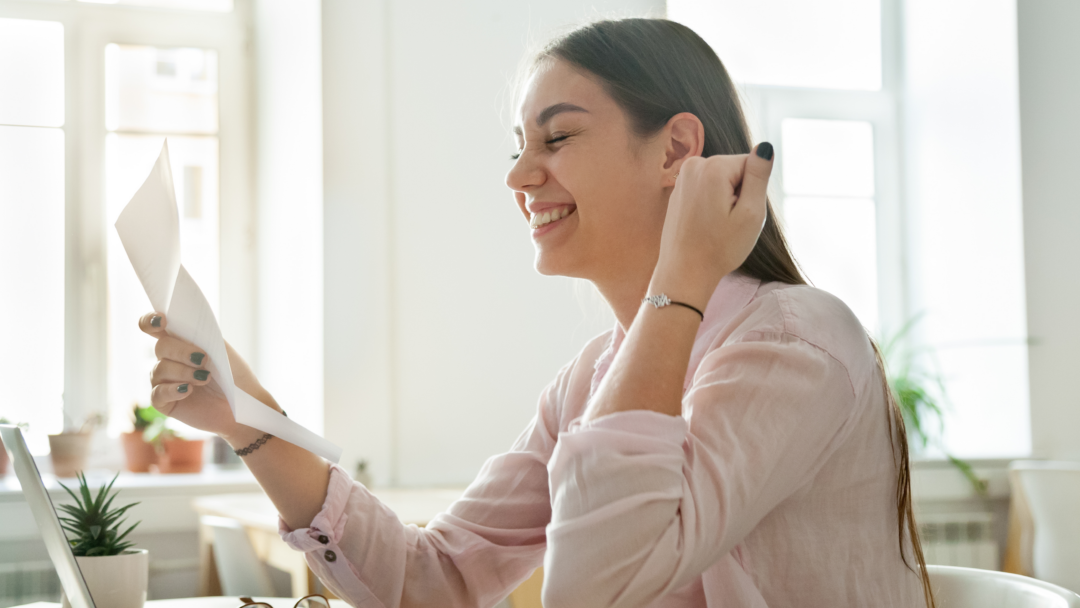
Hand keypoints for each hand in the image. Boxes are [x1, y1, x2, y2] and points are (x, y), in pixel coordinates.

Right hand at [138, 312, 279, 440]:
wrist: (244, 404)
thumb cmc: (234, 376)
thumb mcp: (221, 351)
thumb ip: (200, 337)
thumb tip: (182, 328)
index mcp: (180, 343)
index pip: (153, 327)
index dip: (150, 321)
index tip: (162, 321)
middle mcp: (168, 360)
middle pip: (160, 347)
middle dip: (182, 351)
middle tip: (204, 359)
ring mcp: (163, 382)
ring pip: (159, 369)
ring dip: (184, 372)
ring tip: (205, 378)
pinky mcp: (164, 403)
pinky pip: (157, 394)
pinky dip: (173, 390)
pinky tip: (188, 390)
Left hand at [652, 143, 773, 308]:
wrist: (684, 272)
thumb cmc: (720, 248)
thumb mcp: (751, 213)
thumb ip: (759, 175)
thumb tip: (765, 146)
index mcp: (713, 167)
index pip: (752, 165)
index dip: (752, 192)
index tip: (739, 214)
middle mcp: (694, 164)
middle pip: (736, 170)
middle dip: (739, 194)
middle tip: (729, 222)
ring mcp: (683, 176)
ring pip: (723, 180)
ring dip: (726, 200)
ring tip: (716, 224)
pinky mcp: (679, 190)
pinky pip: (708, 189)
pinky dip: (712, 204)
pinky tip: (705, 225)